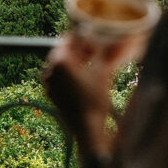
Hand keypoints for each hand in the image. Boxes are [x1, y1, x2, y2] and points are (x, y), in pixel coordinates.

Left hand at [42, 33, 133, 148]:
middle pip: (63, 52)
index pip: (68, 40)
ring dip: (75, 63)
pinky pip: (59, 78)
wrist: (88, 129)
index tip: (95, 45)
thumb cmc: (95, 100)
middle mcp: (50, 71)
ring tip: (91, 67)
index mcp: (59, 61)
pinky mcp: (52, 95)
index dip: (83, 40)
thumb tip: (119, 39)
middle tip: (95, 54)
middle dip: (79, 51)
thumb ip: (107, 52)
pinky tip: (85, 80)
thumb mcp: (103, 72)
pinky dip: (70, 75)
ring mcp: (49, 84)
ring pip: (61, 65)